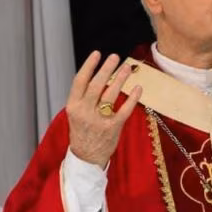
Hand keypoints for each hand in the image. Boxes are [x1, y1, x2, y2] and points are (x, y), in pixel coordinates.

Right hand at [66, 51, 142, 167]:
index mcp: (73, 106)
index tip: (97, 54)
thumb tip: (96, 75)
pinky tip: (137, 88)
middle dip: (106, 68)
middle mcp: (84, 112)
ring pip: (110, 94)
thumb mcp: (75, 114)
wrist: (86, 158)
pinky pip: (124, 109)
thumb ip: (83, 97)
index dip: (89, 65)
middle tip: (115, 57)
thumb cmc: (82, 133)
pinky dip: (132, 98)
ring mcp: (98, 120)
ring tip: (127, 68)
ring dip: (120, 79)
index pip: (80, 81)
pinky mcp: (112, 128)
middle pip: (96, 85)